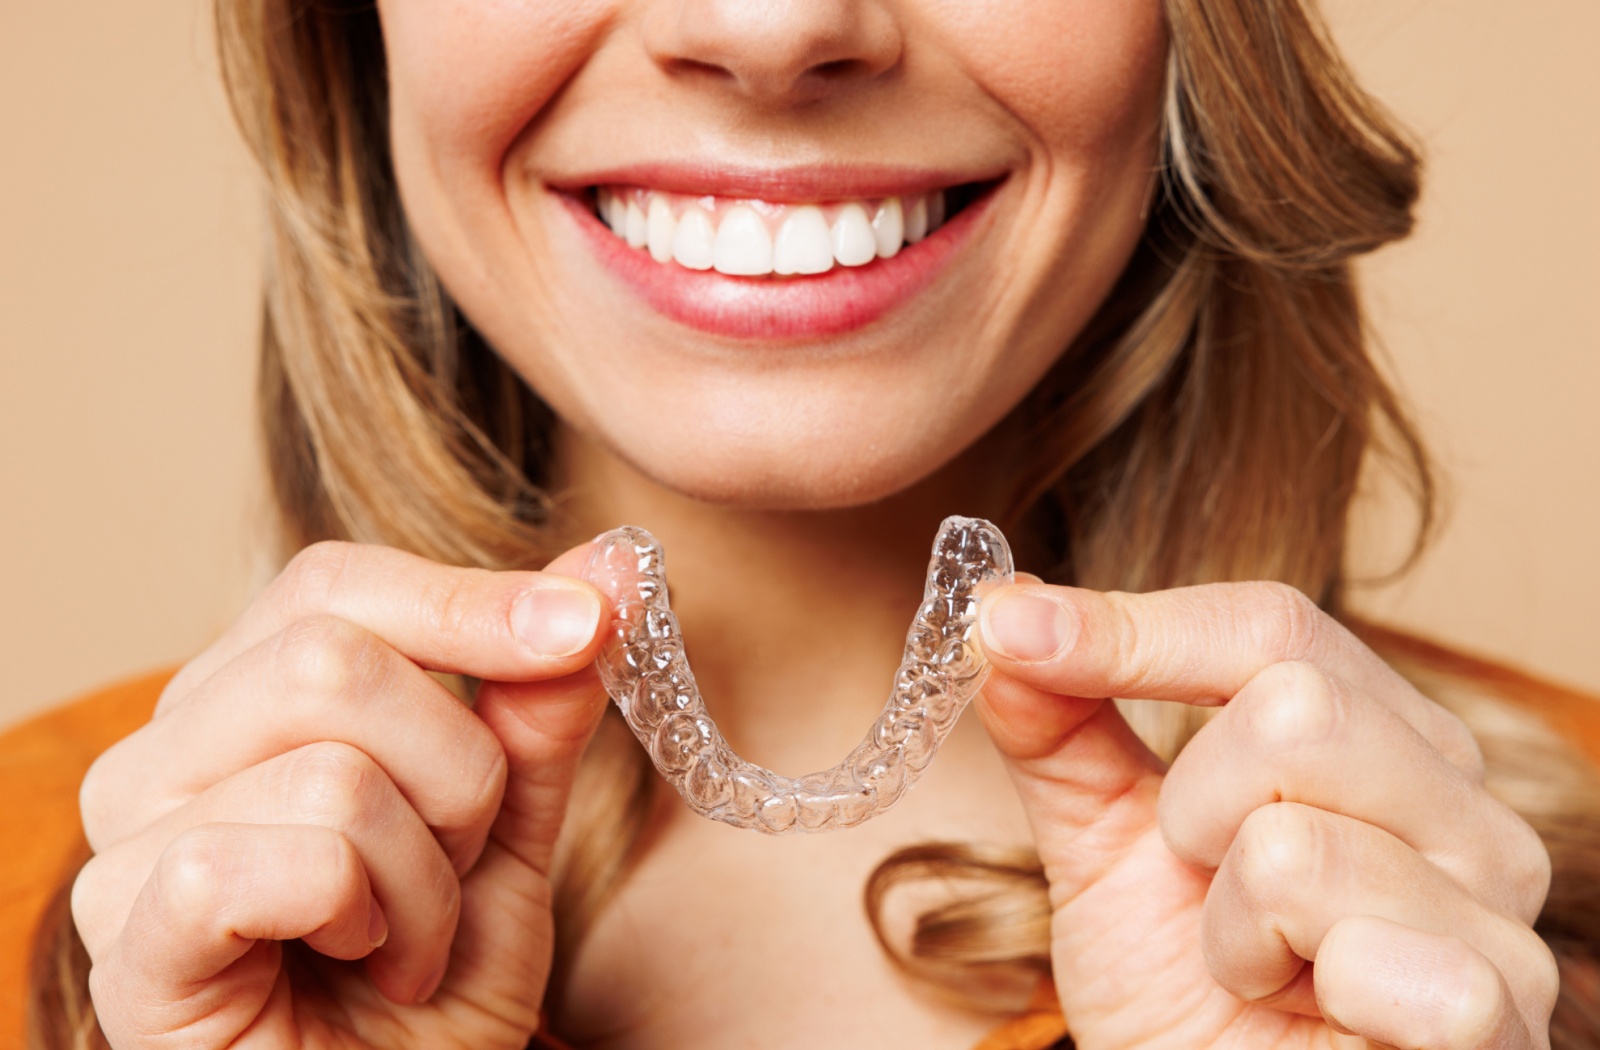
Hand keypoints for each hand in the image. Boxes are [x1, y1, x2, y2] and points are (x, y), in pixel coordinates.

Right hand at [73, 540, 611, 1048]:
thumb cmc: (431, 980)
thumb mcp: (508, 829)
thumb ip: (535, 708)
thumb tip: (606, 570)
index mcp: (240, 702)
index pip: (336, 586)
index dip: (470, 599)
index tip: (590, 622)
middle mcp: (162, 756)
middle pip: (330, 657)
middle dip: (459, 769)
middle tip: (461, 860)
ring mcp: (129, 849)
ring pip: (334, 772)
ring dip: (428, 875)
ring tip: (411, 938)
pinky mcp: (132, 943)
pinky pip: (289, 860)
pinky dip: (373, 915)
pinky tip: (364, 962)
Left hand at [976, 580, 1557, 1048]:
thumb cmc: (1184, 989)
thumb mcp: (1102, 842)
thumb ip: (1061, 727)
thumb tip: (1007, 610)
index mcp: (1381, 737)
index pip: (1272, 625)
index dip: (1134, 627)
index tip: (1009, 630)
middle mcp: (1460, 804)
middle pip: (1295, 707)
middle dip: (1191, 811)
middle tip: (1200, 884)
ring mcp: (1495, 910)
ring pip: (1296, 844)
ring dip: (1229, 927)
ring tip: (1260, 966)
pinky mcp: (1495, 1014)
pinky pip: (1365, 957)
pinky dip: (1293, 992)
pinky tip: (1315, 1017)